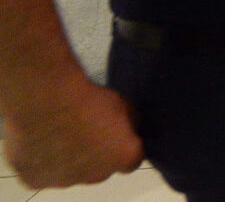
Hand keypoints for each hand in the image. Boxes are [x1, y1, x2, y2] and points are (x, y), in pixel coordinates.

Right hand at [3, 79, 143, 188]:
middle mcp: (96, 176)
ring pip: (70, 172)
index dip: (122, 147)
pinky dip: (41, 159)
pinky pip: (42, 171)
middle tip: (83, 131)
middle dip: (94, 154)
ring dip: (68, 158)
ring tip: (58, 133)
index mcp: (123, 158)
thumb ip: (129, 123)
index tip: (112, 135)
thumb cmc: (89, 100)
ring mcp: (65, 182)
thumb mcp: (124, 104)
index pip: (131, 160)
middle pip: (99, 169)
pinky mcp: (36, 180)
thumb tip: (127, 130)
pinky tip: (39, 140)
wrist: (47, 104)